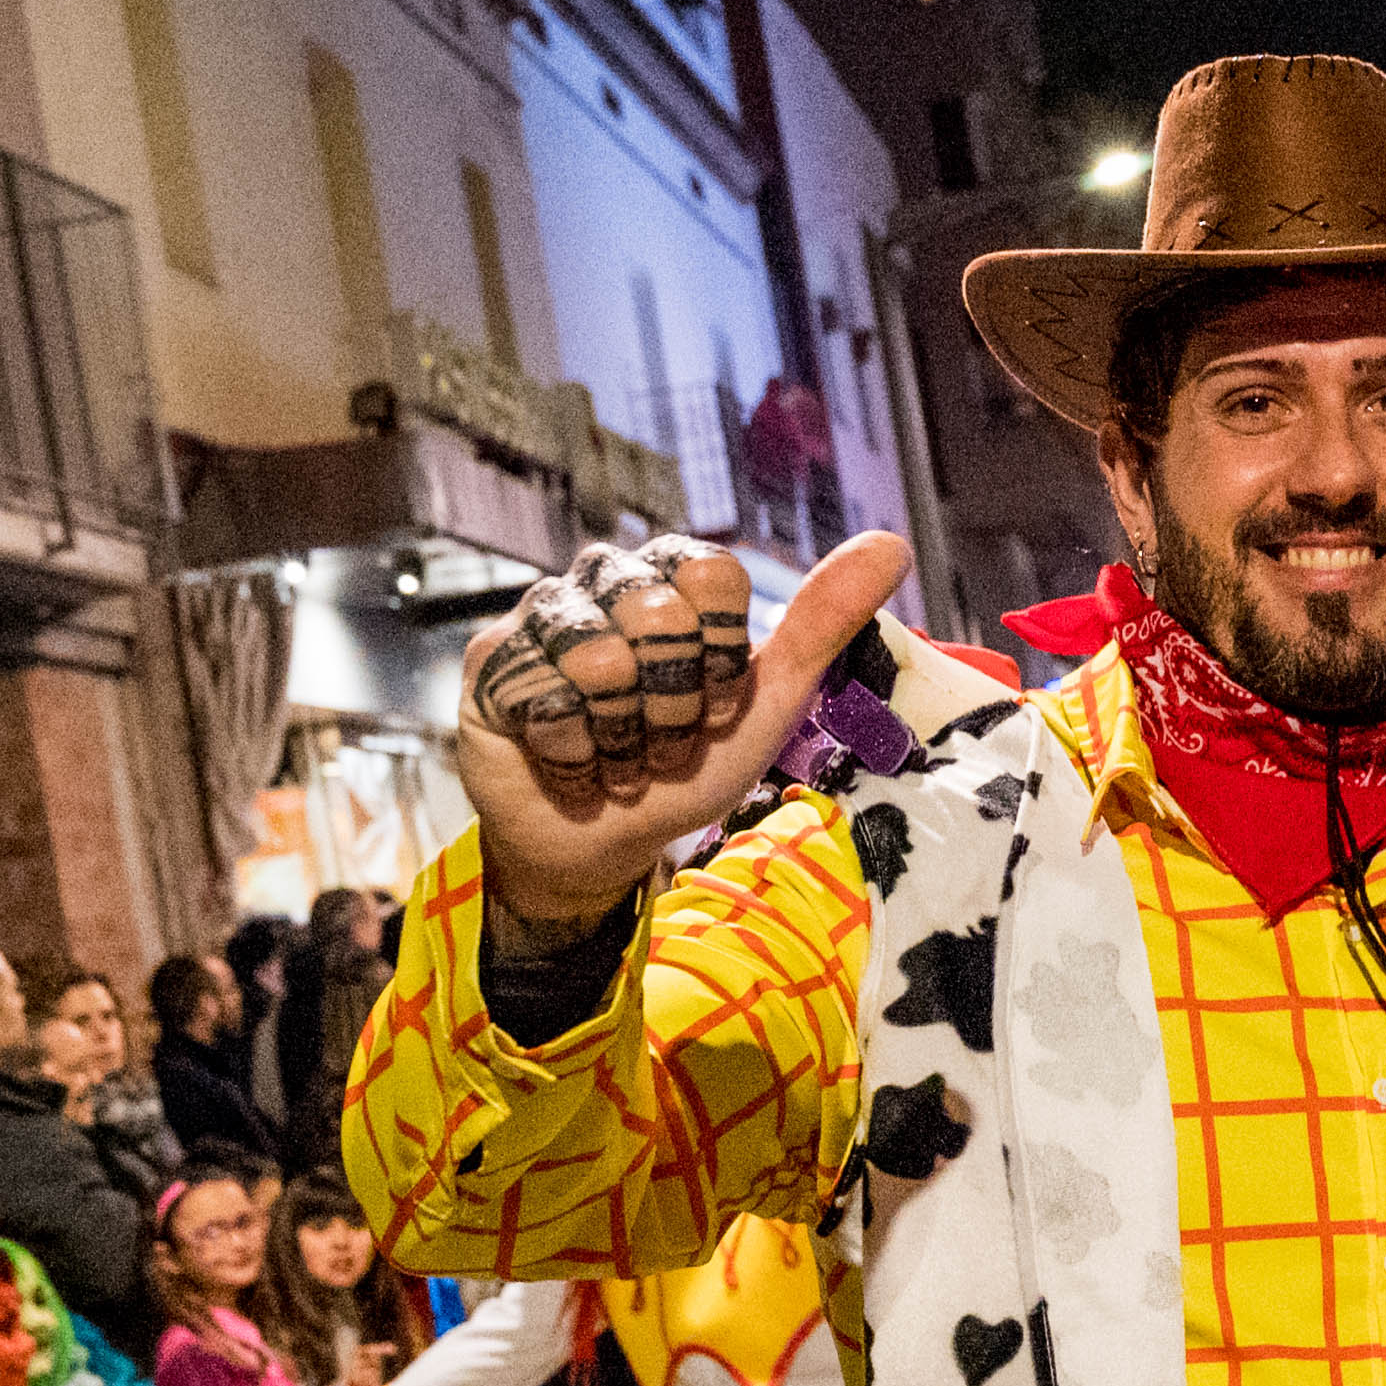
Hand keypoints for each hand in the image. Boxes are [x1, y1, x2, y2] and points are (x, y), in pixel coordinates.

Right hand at [453, 530, 912, 937]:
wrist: (608, 842)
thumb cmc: (688, 764)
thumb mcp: (769, 701)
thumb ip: (824, 621)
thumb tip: (893, 543)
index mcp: (674, 572)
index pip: (714, 578)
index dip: (721, 659)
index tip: (716, 700)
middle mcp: (606, 578)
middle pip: (660, 620)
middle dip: (675, 709)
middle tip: (662, 737)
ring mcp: (544, 616)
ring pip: (602, 665)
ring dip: (625, 739)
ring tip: (619, 753)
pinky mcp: (492, 663)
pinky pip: (550, 705)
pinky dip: (576, 759)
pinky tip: (572, 764)